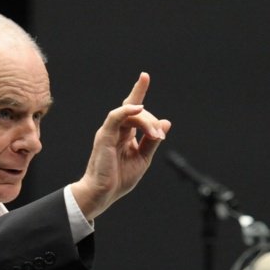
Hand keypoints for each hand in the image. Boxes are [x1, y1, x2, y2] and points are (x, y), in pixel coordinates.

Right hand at [71, 72, 171, 219]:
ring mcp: (109, 131)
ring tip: (155, 135)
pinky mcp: (104, 135)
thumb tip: (166, 123)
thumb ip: (152, 141)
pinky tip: (139, 109)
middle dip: (152, 120)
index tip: (144, 76)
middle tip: (160, 136)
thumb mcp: (142, 159)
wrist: (103, 193)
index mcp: (123, 134)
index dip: (138, 91)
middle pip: (136, 111)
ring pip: (130, 113)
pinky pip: (116, 116)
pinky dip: (127, 110)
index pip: (132, 109)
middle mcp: (116, 130)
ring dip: (147, 121)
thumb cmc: (119, 179)